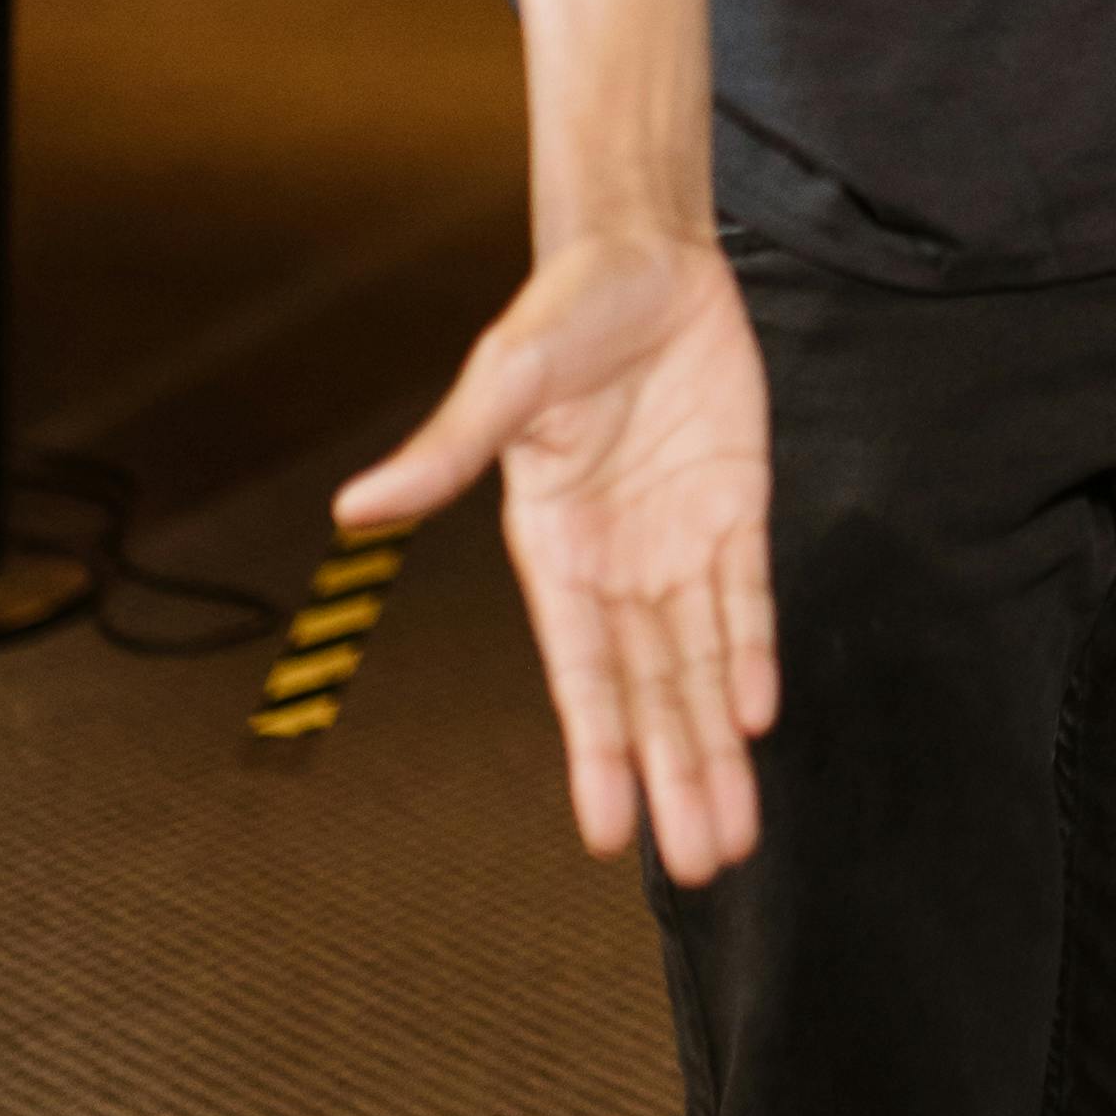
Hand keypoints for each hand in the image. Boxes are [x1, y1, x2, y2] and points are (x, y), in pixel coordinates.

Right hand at [338, 232, 774, 881]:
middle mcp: (615, 564)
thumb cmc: (562, 311)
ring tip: (735, 830)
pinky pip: (745, 598)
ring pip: (701, 664)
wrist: (643, 254)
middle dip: (674, 775)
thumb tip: (356, 508)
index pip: (580, 672)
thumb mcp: (504, 378)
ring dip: (717, 744)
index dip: (597, 750)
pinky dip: (753, 655)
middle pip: (650, 690)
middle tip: (703, 862)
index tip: (607, 835)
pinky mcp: (733, 508)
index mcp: (551, 549)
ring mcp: (676, 540)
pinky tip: (759, 718)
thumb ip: (447, 452)